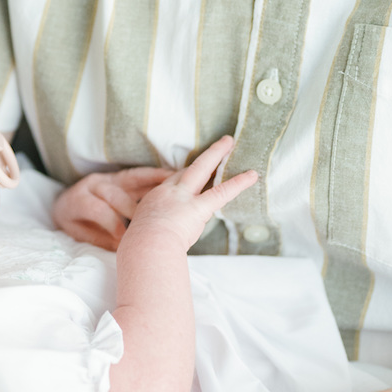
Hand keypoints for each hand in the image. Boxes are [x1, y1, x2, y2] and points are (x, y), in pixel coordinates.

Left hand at [53, 167, 171, 249]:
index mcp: (79, 199)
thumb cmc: (75, 222)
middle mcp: (94, 184)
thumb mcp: (77, 233)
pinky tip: (173, 178)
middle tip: (151, 223)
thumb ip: (99, 239)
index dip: (113, 224)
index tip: (125, 240)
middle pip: (115, 195)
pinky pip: (141, 175)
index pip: (98, 209)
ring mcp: (110, 178)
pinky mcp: (122, 177)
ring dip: (153, 184)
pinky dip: (157, 176)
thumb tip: (123, 244)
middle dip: (133, 210)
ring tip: (175, 188)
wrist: (66, 202)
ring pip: (132, 179)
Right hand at [124, 137, 256, 252]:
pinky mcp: (198, 208)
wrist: (145, 249)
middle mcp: (169, 193)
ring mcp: (184, 198)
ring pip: (202, 169)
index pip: (172, 182)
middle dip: (206, 156)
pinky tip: (252, 175)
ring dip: (217, 154)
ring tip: (230, 142)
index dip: (184, 174)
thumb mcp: (140, 234)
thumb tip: (154, 241)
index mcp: (155, 200)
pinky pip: (222, 192)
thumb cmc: (140, 248)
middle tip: (221, 144)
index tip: (193, 169)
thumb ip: (152, 231)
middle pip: (188, 169)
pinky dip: (238, 183)